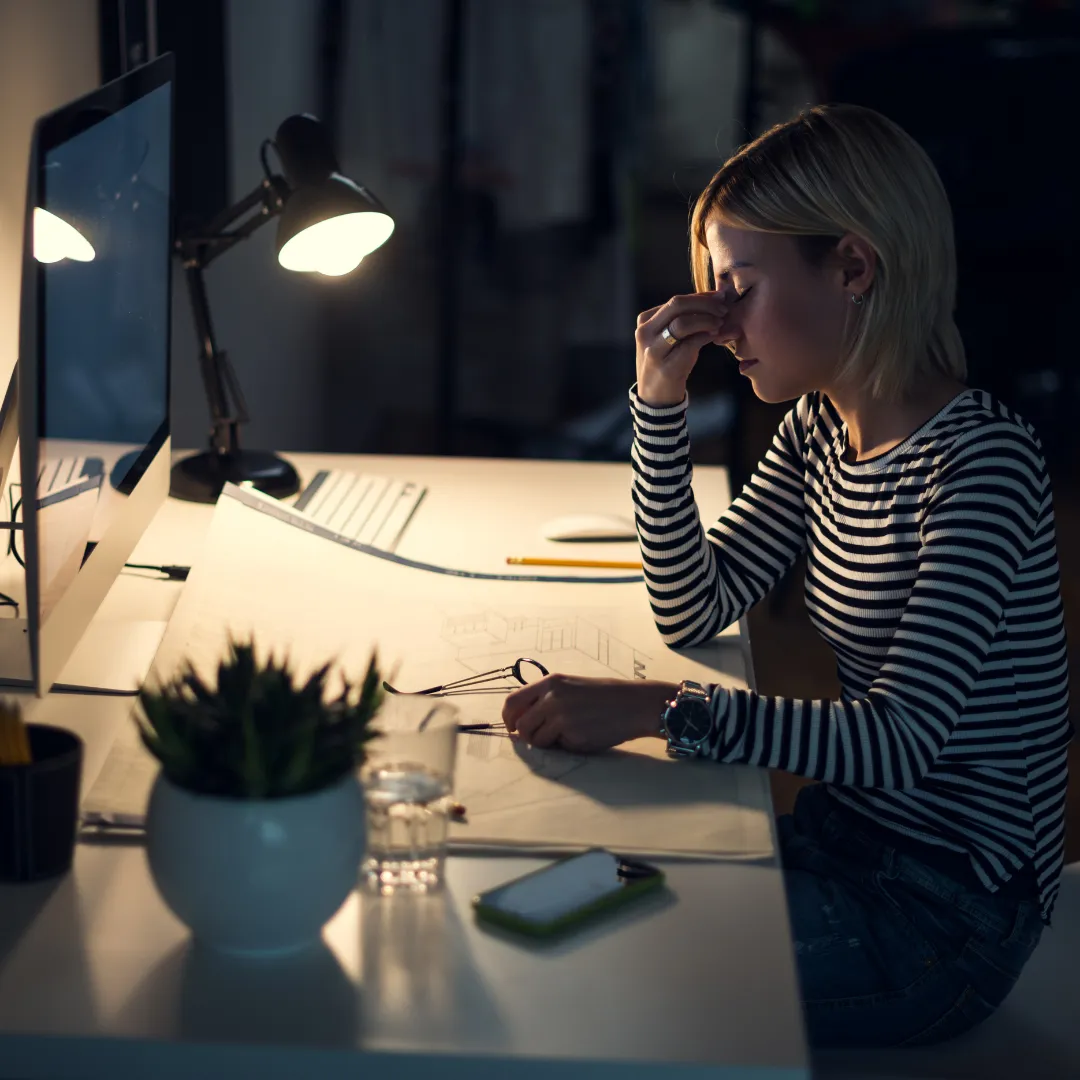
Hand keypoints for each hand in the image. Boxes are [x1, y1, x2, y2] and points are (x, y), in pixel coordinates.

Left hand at [502, 674, 677, 752]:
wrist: (634, 704)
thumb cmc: (605, 696)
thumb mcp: (571, 687)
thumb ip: (546, 698)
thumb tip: (521, 721)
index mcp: (550, 683)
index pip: (512, 701)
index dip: (508, 718)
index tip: (511, 728)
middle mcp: (551, 698)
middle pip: (521, 725)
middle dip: (528, 736)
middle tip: (543, 738)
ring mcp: (561, 717)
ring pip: (537, 740)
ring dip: (548, 742)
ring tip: (569, 734)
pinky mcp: (572, 736)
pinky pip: (559, 748)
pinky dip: (567, 746)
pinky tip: (583, 736)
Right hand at [635, 291, 735, 406]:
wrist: (655, 396)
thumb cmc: (667, 362)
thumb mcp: (669, 337)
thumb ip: (686, 318)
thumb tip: (716, 297)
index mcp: (646, 320)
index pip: (676, 301)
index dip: (701, 297)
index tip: (719, 298)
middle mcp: (645, 332)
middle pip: (677, 305)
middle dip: (705, 304)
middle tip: (723, 309)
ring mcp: (653, 350)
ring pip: (682, 323)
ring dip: (706, 320)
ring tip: (720, 323)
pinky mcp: (666, 366)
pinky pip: (690, 344)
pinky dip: (706, 336)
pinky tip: (716, 336)